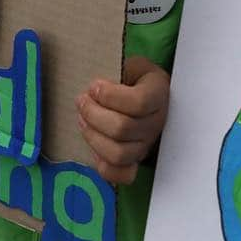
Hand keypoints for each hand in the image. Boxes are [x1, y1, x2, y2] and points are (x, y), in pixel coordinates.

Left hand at [75, 57, 169, 185]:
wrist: (151, 95)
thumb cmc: (138, 78)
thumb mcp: (134, 65)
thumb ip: (119, 70)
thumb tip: (95, 88)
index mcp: (158, 94)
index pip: (138, 102)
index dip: (110, 96)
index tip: (94, 86)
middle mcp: (156, 123)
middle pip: (122, 129)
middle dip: (94, 114)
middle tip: (81, 101)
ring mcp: (148, 145)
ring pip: (118, 154)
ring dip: (93, 137)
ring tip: (82, 120)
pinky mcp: (138, 161)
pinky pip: (122, 176)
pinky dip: (103, 165)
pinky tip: (94, 146)